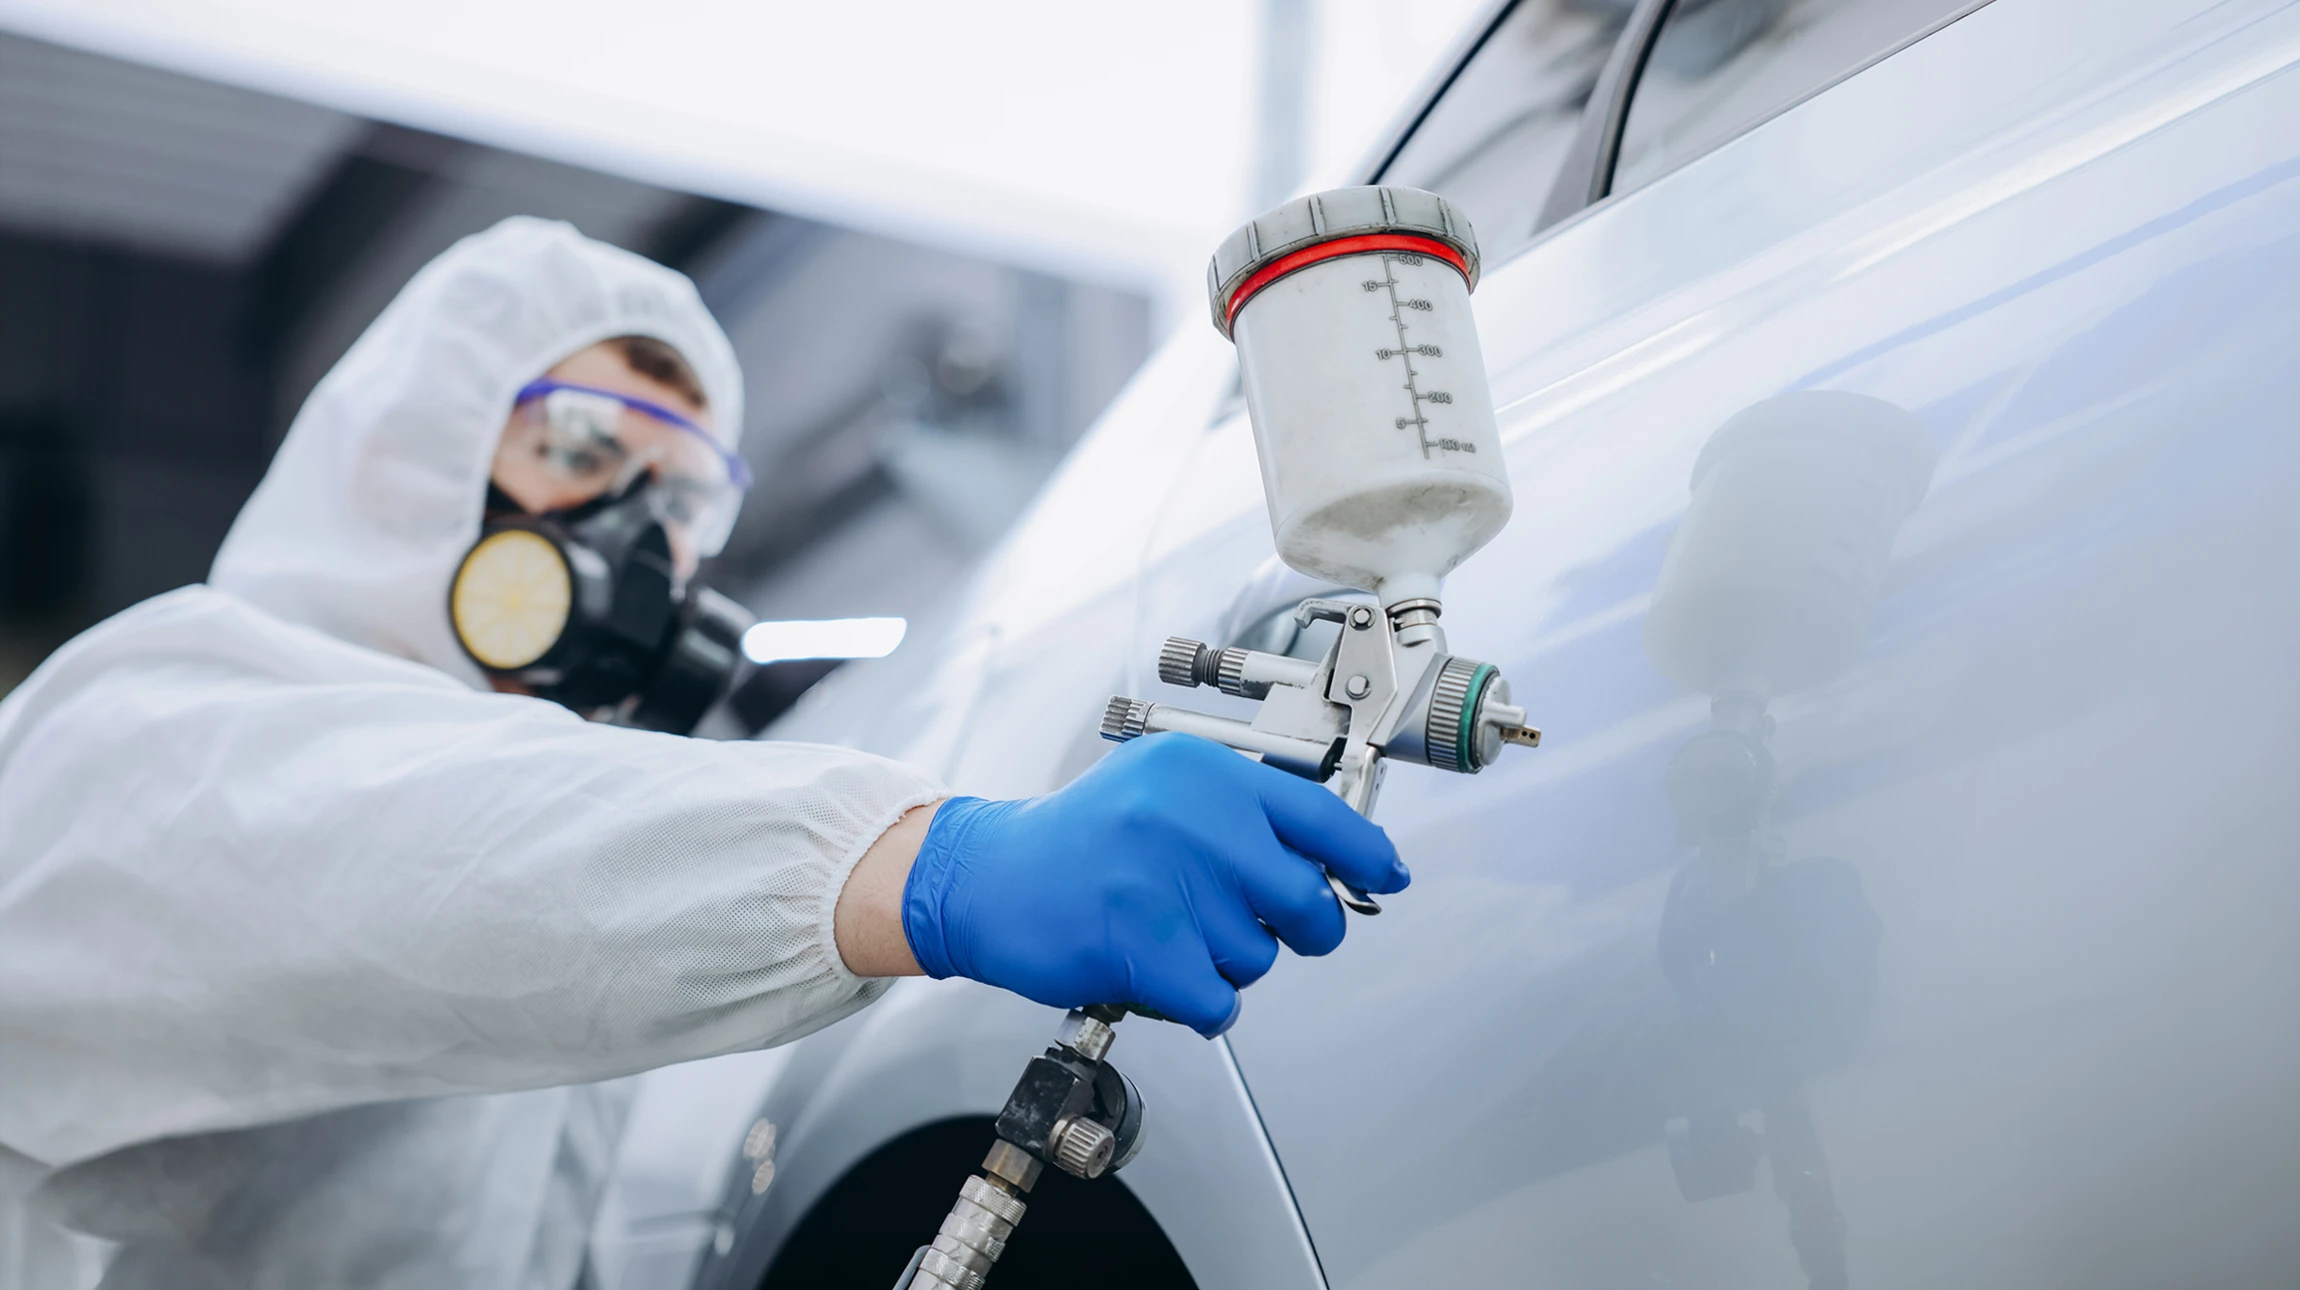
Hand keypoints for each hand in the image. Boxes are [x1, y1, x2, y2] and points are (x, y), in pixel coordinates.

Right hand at [899, 733, 1407, 1035]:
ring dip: (1227, 964)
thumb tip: (1332, 852)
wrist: (985, 878)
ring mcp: (1168, 882)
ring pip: (1260, 957)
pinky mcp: (1144, 946)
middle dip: (1300, 928)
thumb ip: (1236, 810)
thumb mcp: (1158, 786)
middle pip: (1307, 898)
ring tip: (1173, 936)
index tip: (1387, 875)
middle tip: (1265, 928)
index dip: (1367, 854)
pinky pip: (1220, 1001)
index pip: (1321, 814)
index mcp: (1202, 772)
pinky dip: (1201, 1004)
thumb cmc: (1078, 841)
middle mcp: (1192, 818)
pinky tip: (1164, 976)